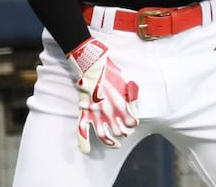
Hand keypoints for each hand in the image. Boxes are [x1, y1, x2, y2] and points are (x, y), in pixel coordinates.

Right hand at [67, 37, 138, 152]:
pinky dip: (83, 143)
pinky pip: (82, 132)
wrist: (93, 65)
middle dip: (124, 132)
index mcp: (122, 106)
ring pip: (104, 136)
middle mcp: (110, 114)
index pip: (131, 123)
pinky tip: (87, 149)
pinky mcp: (85, 113)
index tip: (132, 122)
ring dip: (110, 142)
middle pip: (119, 131)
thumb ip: (131, 95)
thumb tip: (133, 103)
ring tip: (115, 144)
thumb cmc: (110, 72)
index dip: (133, 123)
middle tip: (124, 130)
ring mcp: (96, 115)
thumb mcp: (126, 82)